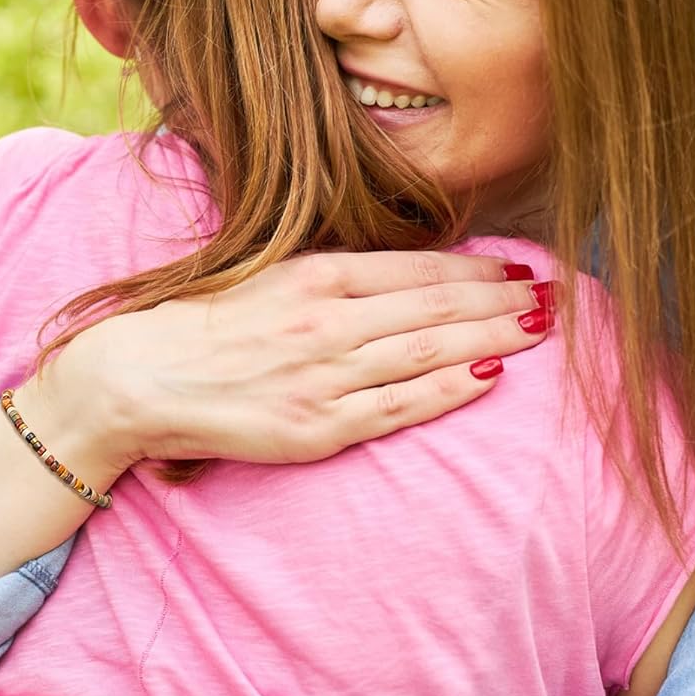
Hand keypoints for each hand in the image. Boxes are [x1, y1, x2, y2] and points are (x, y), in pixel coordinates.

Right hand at [33, 249, 557, 474]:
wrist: (138, 379)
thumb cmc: (205, 327)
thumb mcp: (270, 279)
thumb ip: (336, 280)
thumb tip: (404, 279)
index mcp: (316, 276)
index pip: (417, 269)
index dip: (477, 271)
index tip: (519, 270)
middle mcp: (328, 320)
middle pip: (435, 306)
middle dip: (502, 301)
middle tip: (556, 296)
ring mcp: (325, 374)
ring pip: (427, 350)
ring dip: (491, 337)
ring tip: (540, 329)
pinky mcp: (316, 426)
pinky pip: (397, 406)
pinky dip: (447, 389)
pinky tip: (488, 377)